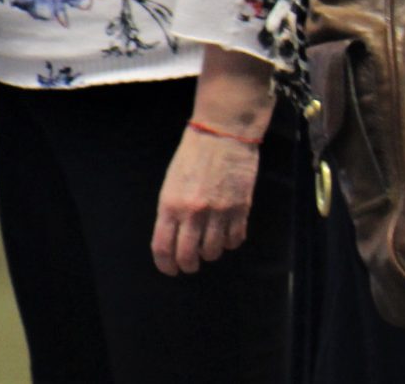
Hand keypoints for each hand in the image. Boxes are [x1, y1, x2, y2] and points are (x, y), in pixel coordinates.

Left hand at [152, 47, 270, 275]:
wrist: (222, 134)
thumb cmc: (191, 155)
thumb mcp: (171, 182)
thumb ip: (171, 211)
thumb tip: (173, 238)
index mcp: (170, 204)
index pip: (164, 247)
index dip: (166, 264)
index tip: (170, 269)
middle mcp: (193, 212)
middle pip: (189, 256)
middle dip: (188, 264)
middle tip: (190, 263)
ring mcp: (219, 213)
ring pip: (214, 252)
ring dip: (210, 252)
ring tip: (209, 243)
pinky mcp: (241, 210)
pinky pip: (235, 240)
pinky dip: (230, 242)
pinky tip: (226, 234)